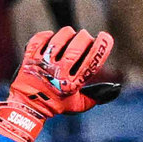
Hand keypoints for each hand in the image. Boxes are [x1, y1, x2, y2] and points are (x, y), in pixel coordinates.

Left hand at [0, 26, 117, 141]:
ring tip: (69, 36)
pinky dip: (47, 35)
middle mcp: (59, 72)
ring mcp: (43, 64)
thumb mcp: (78, 105)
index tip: (105, 37)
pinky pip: (40, 39)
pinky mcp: (30, 58)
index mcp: (73, 83)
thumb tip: (115, 87)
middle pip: (77, 45)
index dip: (103, 45)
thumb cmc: (54, 106)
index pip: (92, 60)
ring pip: (59, 38)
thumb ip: (96, 97)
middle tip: (84, 38)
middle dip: (85, 37)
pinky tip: (51, 38)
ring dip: (67, 33)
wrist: (27, 108)